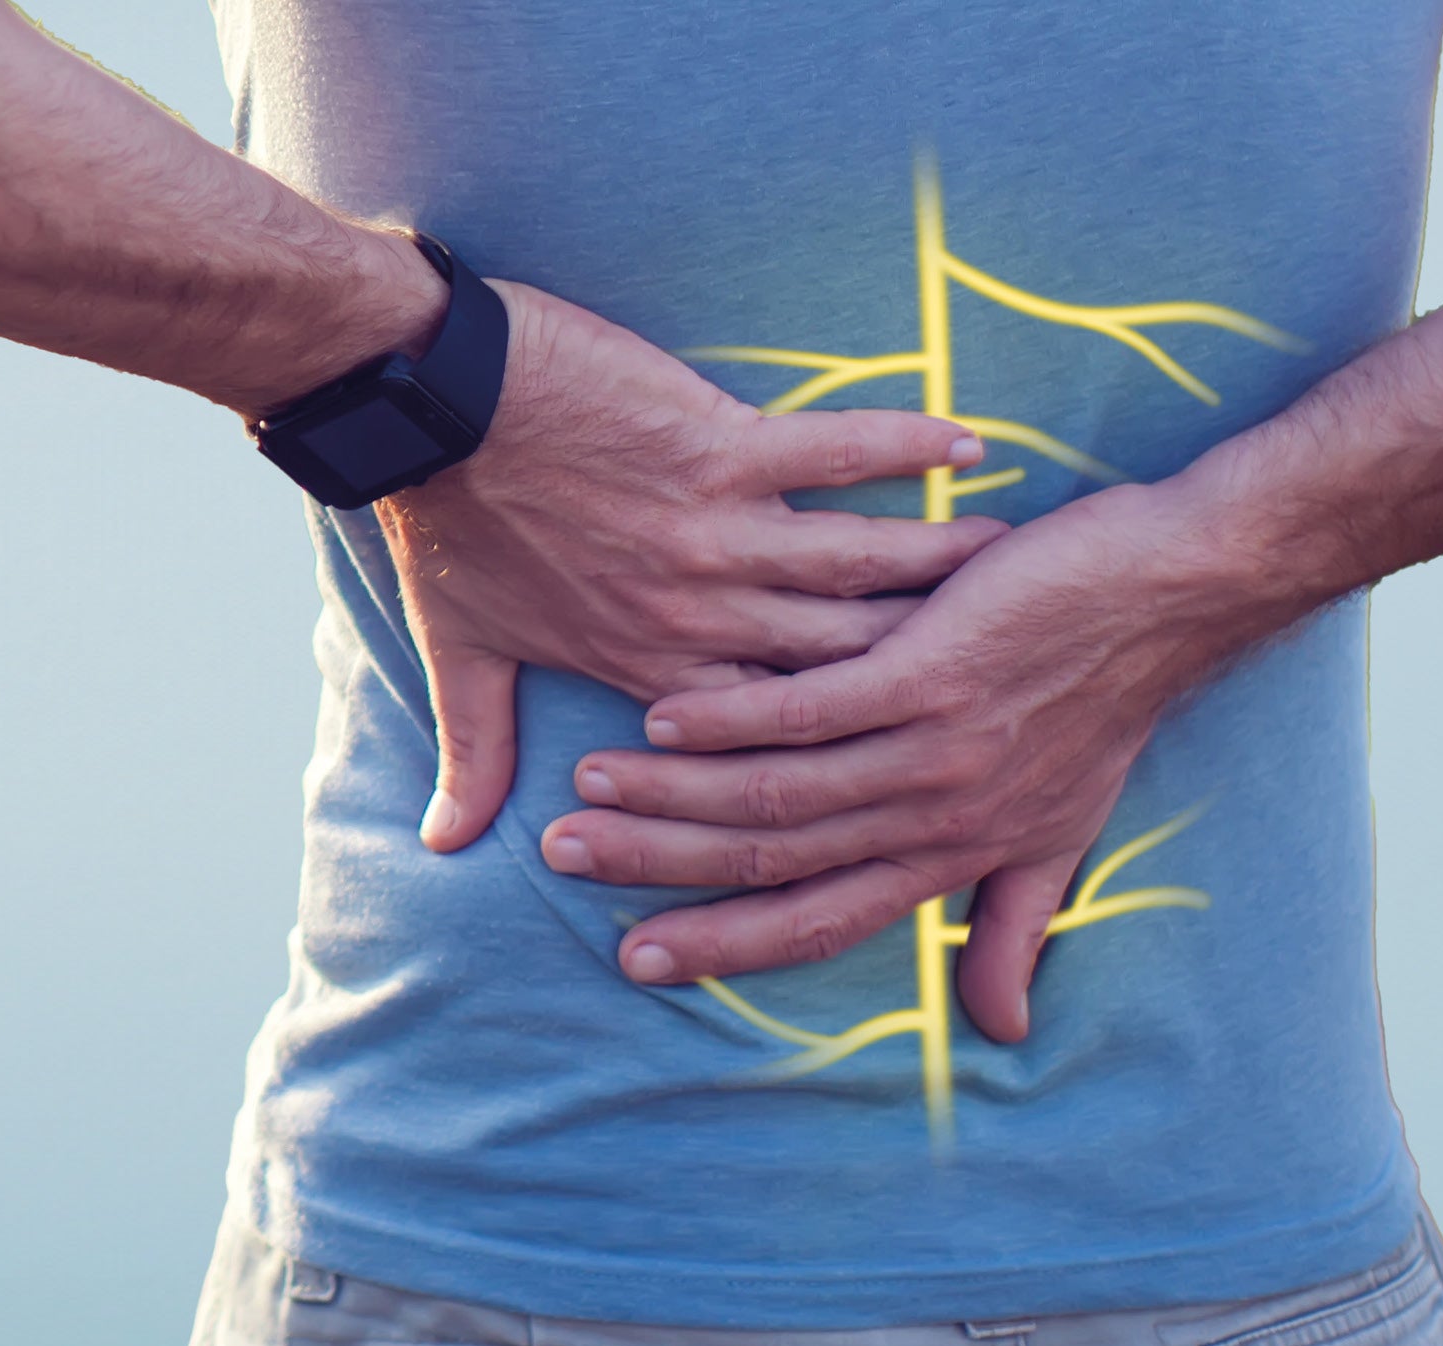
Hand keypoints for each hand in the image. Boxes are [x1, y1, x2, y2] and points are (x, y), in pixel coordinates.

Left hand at [377, 278, 1001, 850]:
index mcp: (652, 667)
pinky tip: (973, 447)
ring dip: (944, 570)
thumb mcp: (459, 647)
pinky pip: (835, 450)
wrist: (425, 405)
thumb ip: (475, 749)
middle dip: (929, 672)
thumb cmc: (446, 522)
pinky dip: (904, 446)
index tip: (918, 758)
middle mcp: (700, 615)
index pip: (771, 735)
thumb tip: (447, 842)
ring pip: (858, 568)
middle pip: (839, 663)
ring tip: (1017, 577)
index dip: (848, 750)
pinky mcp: (720, 445)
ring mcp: (716, 531)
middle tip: (1012, 678)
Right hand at [540, 485, 1252, 1041]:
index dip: (726, 943)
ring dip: (674, 792)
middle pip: (777, 858)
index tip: (640, 956)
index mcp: (950, 856)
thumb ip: (1015, 925)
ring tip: (591, 786)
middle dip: (664, 868)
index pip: (818, 917)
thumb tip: (1003, 1031)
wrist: (1172, 594)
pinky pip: (812, 706)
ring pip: (779, 789)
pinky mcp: (933, 672)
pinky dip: (733, 716)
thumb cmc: (1109, 703)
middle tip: (571, 860)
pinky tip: (663, 713)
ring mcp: (934, 748)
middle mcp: (935, 818)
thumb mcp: (1064, 833)